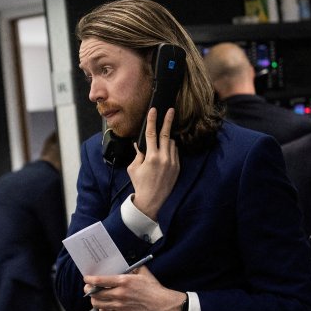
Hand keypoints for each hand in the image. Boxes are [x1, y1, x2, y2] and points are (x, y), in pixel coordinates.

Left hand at [84, 267, 182, 310]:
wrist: (163, 305)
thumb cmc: (154, 289)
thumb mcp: (143, 273)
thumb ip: (132, 268)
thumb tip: (124, 266)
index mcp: (123, 281)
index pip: (100, 280)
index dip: (89, 279)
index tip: (86, 278)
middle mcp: (119, 294)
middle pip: (95, 293)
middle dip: (88, 290)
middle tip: (88, 288)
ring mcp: (120, 306)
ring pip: (98, 304)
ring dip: (94, 300)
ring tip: (95, 298)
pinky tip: (104, 308)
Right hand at [126, 106, 178, 220]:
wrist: (152, 201)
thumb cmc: (140, 184)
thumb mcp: (133, 168)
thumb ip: (138, 154)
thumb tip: (139, 144)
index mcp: (151, 157)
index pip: (151, 134)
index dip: (152, 120)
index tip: (154, 110)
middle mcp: (164, 158)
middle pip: (166, 134)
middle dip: (168, 120)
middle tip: (171, 110)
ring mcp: (173, 162)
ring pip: (171, 143)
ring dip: (166, 138)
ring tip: (161, 138)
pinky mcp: (177, 167)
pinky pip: (175, 152)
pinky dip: (170, 148)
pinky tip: (165, 150)